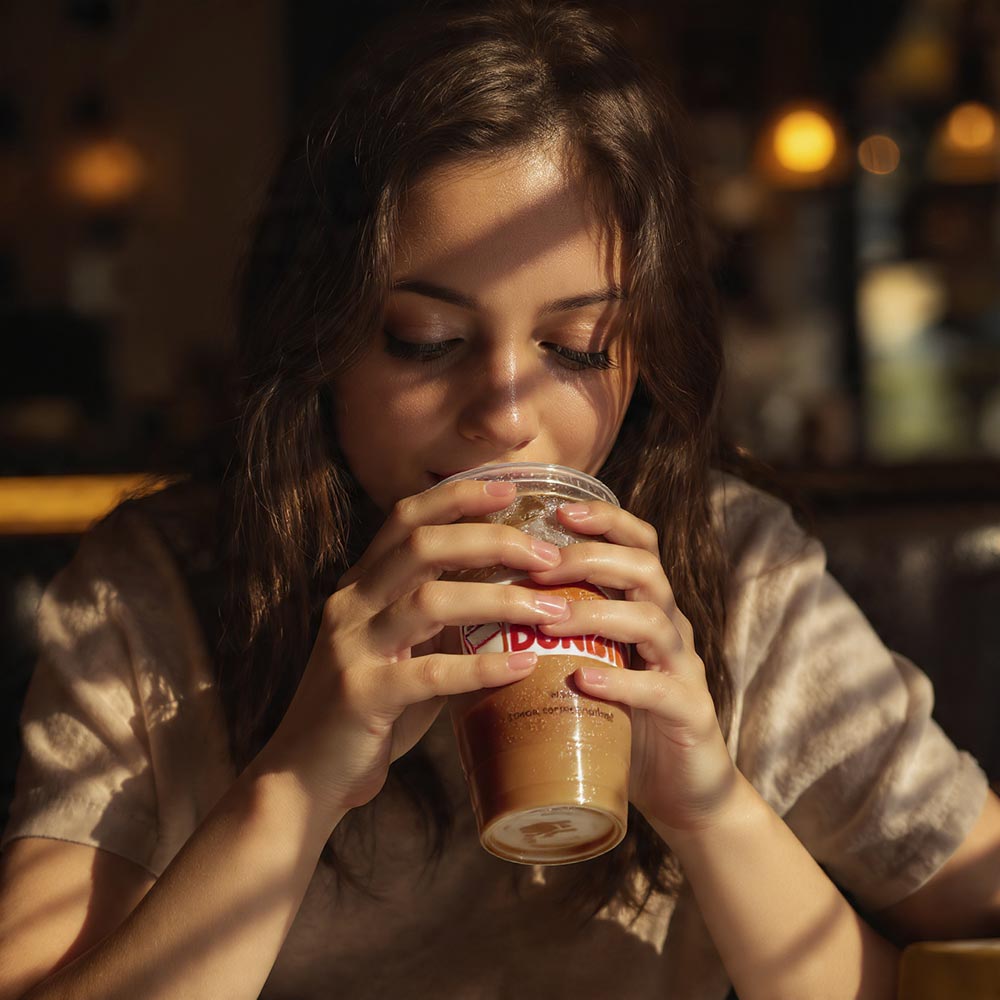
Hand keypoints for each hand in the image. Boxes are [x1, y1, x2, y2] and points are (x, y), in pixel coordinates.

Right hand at [265, 480, 574, 816]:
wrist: (305, 776)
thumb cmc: (367, 711)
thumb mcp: (401, 650)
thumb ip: (439, 620)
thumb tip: (512, 595)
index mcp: (361, 586)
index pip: (405, 517)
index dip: (456, 496)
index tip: (509, 487)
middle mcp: (352, 604)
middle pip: (422, 544)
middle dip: (491, 540)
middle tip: (547, 556)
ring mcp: (352, 647)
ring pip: (429, 601)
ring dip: (499, 601)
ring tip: (552, 611)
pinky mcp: (361, 695)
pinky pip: (430, 673)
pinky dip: (482, 666)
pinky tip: (522, 667)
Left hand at [526, 501, 739, 837]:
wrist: (683, 790)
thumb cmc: (622, 720)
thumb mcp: (590, 665)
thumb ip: (554, 638)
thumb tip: (473, 615)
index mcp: (647, 607)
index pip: (638, 544)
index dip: (605, 519)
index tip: (557, 511)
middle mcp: (671, 628)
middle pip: (645, 568)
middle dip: (591, 558)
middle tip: (538, 568)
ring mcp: (684, 669)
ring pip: (652, 621)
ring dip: (595, 614)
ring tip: (547, 621)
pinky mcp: (690, 714)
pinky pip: (660, 689)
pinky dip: (620, 680)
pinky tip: (582, 679)